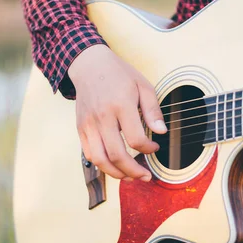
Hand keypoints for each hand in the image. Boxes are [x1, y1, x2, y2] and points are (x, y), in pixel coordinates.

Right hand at [68, 44, 166, 181]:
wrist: (89, 65)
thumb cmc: (118, 74)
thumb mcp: (143, 86)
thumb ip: (153, 110)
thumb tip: (161, 132)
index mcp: (121, 105)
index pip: (136, 139)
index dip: (148, 149)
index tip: (155, 147)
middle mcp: (102, 117)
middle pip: (117, 155)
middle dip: (134, 171)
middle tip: (146, 175)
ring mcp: (89, 124)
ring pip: (100, 160)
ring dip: (116, 173)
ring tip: (130, 177)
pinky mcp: (80, 128)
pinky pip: (89, 154)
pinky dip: (102, 165)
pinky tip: (114, 167)